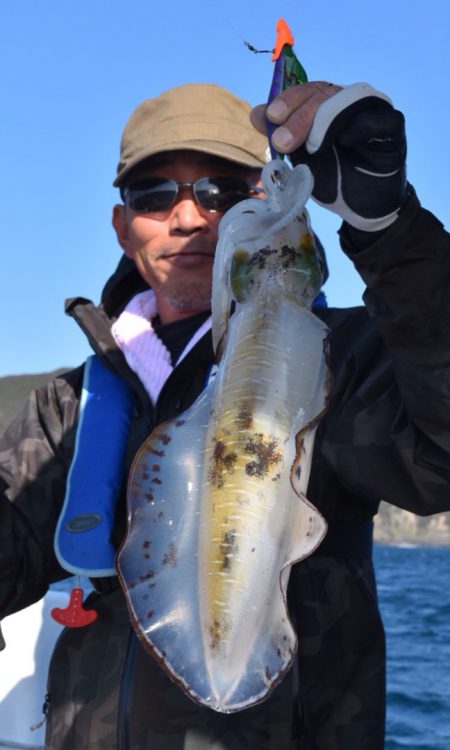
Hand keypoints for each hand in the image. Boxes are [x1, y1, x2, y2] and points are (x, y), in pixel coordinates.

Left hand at [251, 82, 407, 231]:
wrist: (361, 208)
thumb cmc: (333, 179)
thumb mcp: (301, 158)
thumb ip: (282, 136)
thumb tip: (256, 113)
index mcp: (327, 105)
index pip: (307, 91)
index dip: (288, 100)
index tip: (271, 117)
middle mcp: (349, 102)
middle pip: (324, 93)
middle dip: (300, 116)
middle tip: (282, 142)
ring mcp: (373, 111)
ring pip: (349, 98)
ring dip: (325, 120)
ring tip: (312, 147)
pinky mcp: (393, 127)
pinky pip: (378, 117)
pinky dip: (360, 126)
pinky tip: (346, 141)